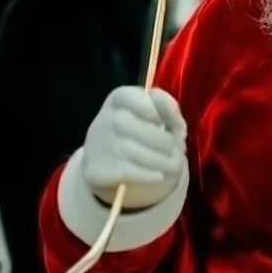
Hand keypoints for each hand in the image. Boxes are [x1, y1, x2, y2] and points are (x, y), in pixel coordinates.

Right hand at [82, 87, 186, 209]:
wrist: (113, 166)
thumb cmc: (143, 132)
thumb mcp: (158, 117)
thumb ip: (169, 112)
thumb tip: (176, 119)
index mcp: (119, 101)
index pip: (125, 96)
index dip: (143, 105)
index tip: (159, 119)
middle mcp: (103, 120)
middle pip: (126, 125)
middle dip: (158, 140)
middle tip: (176, 151)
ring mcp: (96, 146)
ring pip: (126, 150)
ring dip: (156, 160)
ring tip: (173, 165)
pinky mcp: (95, 171)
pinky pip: (121, 171)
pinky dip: (144, 174)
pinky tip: (159, 176)